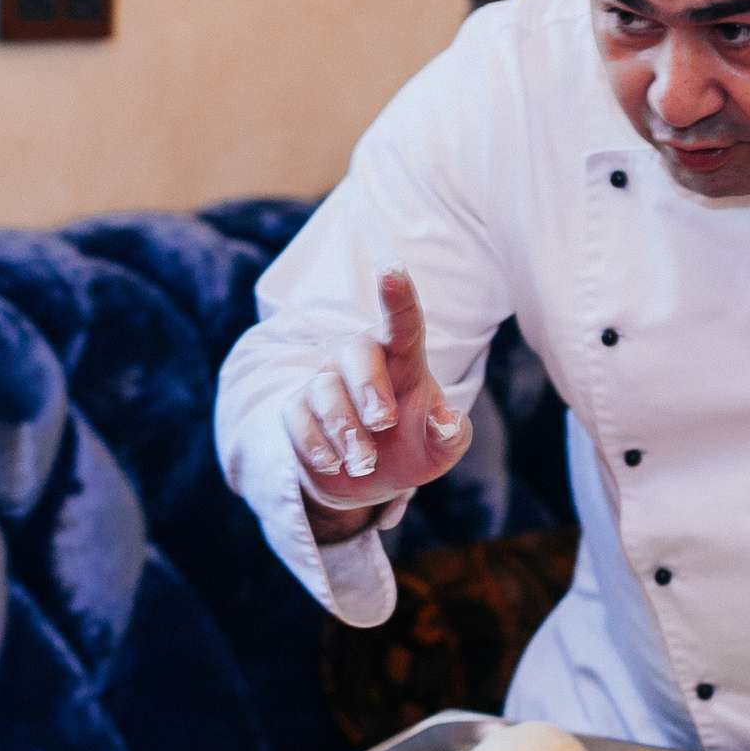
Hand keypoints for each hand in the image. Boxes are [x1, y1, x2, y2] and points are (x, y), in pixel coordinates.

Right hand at [282, 264, 469, 533]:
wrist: (369, 481)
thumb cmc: (413, 448)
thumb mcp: (442, 449)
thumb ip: (452, 434)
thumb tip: (446, 421)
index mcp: (402, 359)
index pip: (402, 322)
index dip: (397, 297)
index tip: (391, 269)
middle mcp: (361, 361)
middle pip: (358, 352)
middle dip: (369, 388)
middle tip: (383, 424)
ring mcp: (326, 382)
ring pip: (325, 390)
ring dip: (346, 431)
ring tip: (363, 463)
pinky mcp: (298, 410)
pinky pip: (298, 417)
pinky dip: (317, 445)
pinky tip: (333, 464)